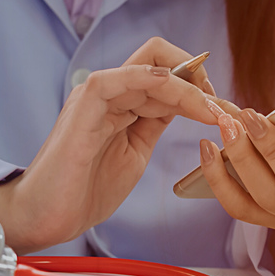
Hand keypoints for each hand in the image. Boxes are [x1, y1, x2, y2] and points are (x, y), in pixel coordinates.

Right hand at [0, 38, 214, 256]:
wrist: (48, 215)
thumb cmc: (86, 190)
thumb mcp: (135, 152)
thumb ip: (154, 125)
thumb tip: (189, 107)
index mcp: (121, 102)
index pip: (165, 73)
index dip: (199, 85)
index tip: (223, 111)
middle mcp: (110, 91)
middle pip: (162, 61)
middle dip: (202, 81)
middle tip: (225, 110)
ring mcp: (98, 93)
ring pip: (154, 67)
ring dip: (193, 88)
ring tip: (216, 113)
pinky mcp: (88, 102)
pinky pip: (130, 77)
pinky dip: (168, 85)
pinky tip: (191, 104)